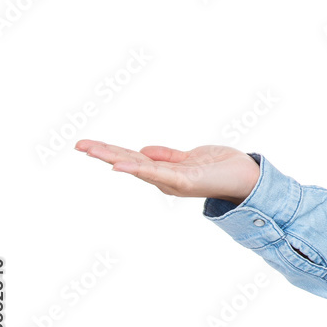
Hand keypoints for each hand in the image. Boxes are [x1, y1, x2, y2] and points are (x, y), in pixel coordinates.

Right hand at [75, 139, 260, 203]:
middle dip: (104, 153)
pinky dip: (138, 169)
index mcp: (164, 171)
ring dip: (113, 158)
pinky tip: (120, 165)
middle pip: (129, 162)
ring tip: (91, 150)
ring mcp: (173, 181)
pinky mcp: (185, 180)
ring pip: (138, 167)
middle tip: (78, 145)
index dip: (111, 151)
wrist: (248, 178)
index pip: (132, 158)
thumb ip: (167, 156)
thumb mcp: (190, 157)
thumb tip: (142, 151)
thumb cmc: (221, 167)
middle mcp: (164, 179)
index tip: (88, 144)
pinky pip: (157, 173)